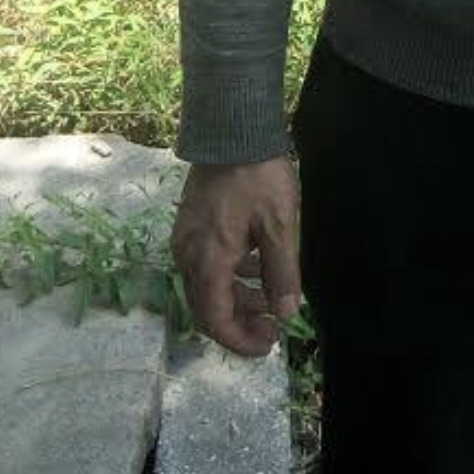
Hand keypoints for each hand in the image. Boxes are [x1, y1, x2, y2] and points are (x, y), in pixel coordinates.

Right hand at [170, 155, 301, 357]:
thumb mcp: (280, 225)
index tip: (268, 345)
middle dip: (241, 321)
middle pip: (208, 306)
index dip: (240, 341)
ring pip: (207, 285)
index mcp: (208, 261)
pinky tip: (256, 263)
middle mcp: (188, 255)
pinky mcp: (190, 224)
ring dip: (237, 296)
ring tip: (271, 295)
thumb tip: (287, 312)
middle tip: (274, 324)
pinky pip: (206, 263)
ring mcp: (185, 238)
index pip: (216, 320)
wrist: (232, 128)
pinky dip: (230, 273)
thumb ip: (282, 273)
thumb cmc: (259, 176)